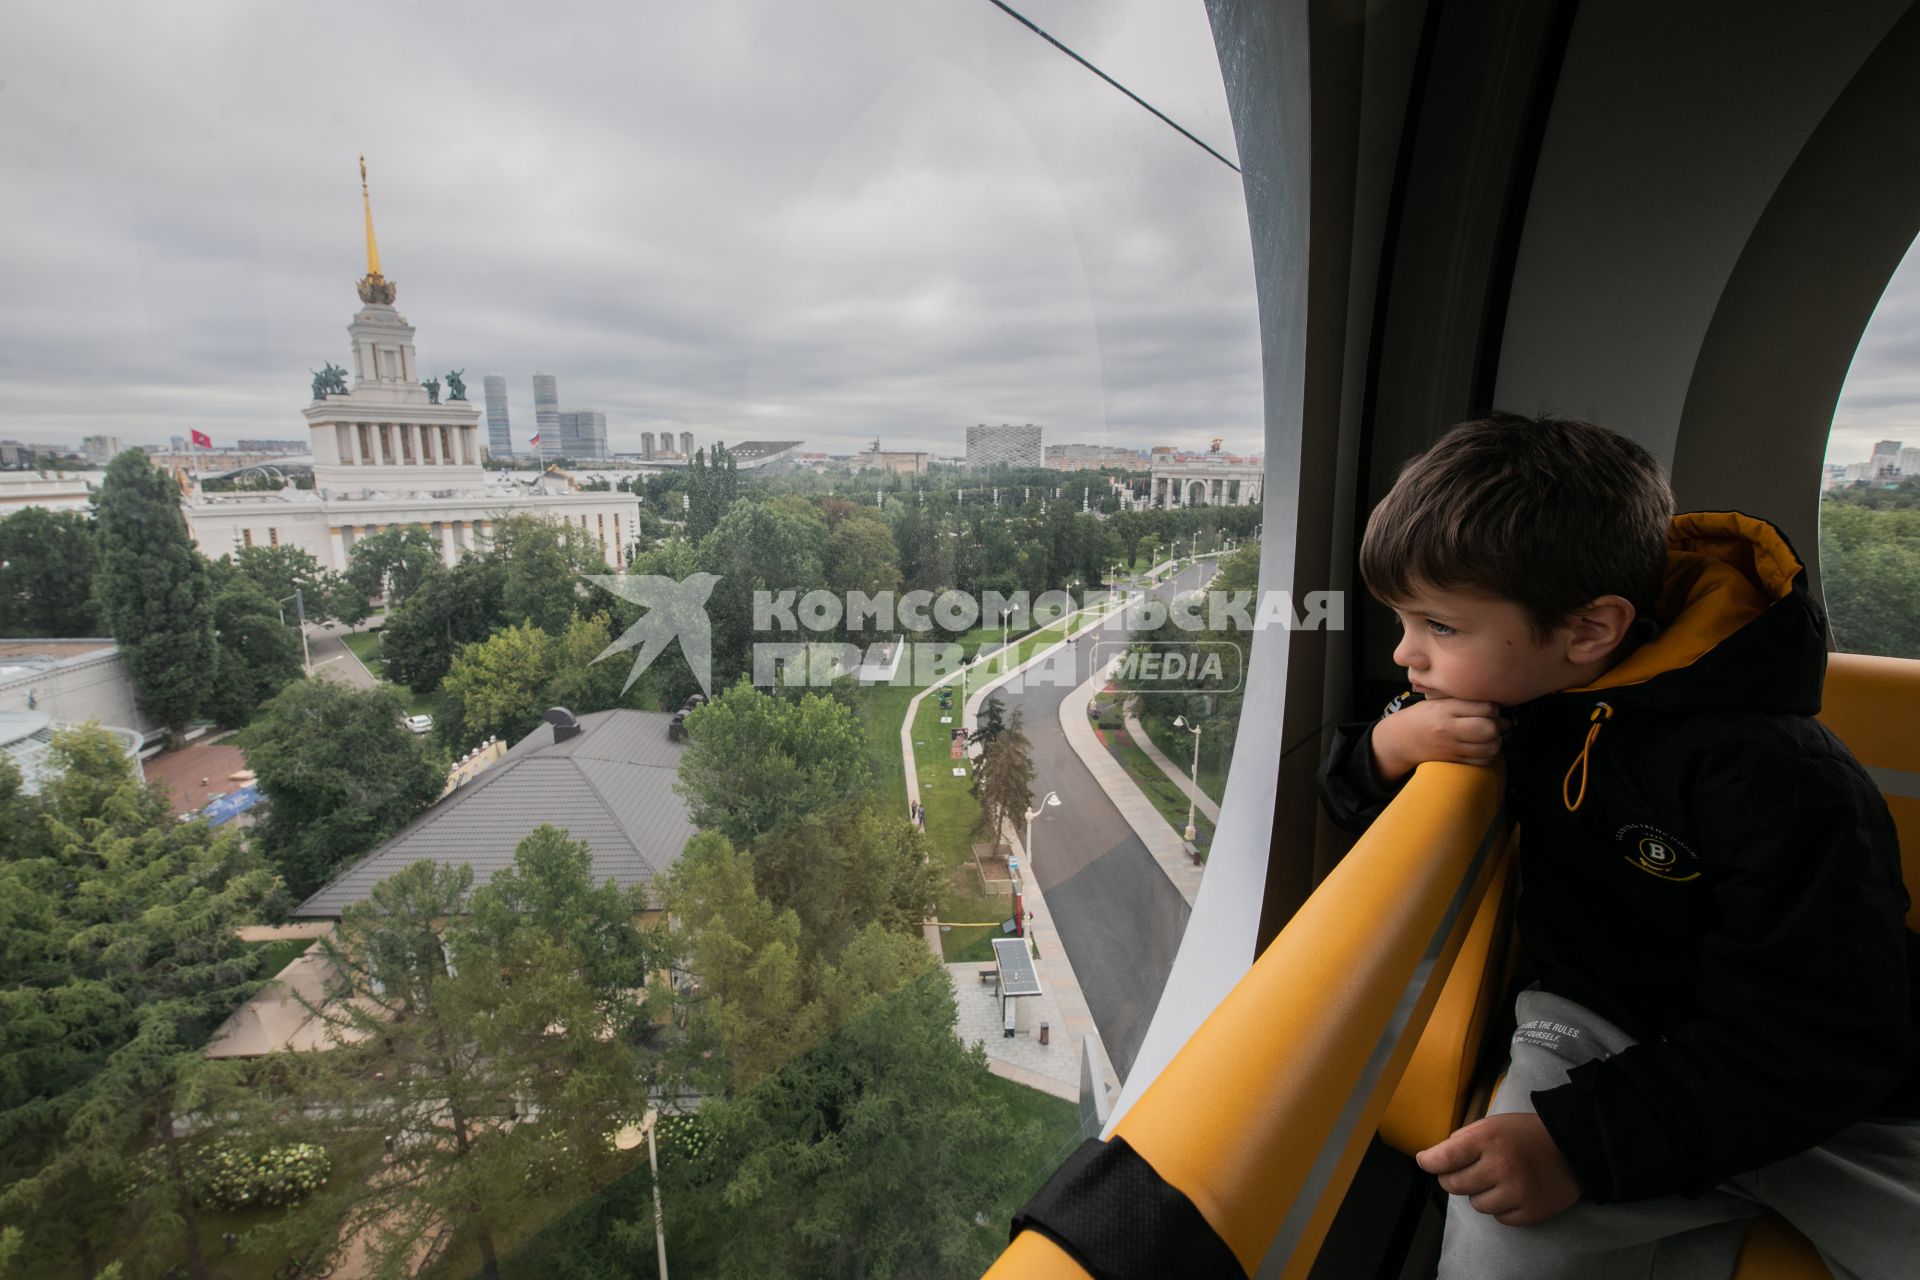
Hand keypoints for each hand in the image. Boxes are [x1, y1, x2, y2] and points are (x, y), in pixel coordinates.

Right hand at [1370, 698, 1510, 781]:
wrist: (1402, 740)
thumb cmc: (1424, 716)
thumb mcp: (1439, 701)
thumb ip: (1464, 701)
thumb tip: (1497, 706)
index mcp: (1445, 708)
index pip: (1484, 707)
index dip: (1495, 708)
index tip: (1492, 709)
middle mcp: (1448, 728)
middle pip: (1488, 728)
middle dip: (1498, 726)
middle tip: (1497, 724)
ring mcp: (1451, 747)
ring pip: (1489, 747)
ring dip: (1496, 742)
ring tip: (1491, 737)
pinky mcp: (1453, 761)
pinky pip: (1481, 761)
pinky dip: (1488, 755)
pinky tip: (1483, 748)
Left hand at [1416, 1113, 1581, 1225]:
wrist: (1573, 1147)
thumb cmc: (1526, 1134)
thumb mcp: (1493, 1124)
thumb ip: (1464, 1139)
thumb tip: (1435, 1158)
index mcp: (1488, 1139)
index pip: (1444, 1158)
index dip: (1429, 1161)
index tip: (1425, 1161)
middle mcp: (1500, 1166)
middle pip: (1453, 1185)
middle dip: (1453, 1178)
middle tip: (1465, 1170)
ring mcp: (1517, 1192)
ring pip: (1475, 1205)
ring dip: (1479, 1194)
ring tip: (1496, 1179)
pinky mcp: (1530, 1211)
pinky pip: (1499, 1218)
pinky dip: (1501, 1208)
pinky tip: (1512, 1192)